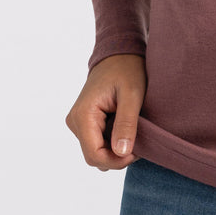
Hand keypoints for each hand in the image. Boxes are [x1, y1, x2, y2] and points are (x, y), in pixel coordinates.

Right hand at [65, 53, 145, 170]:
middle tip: (140, 143)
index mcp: (83, 115)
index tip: (138, 151)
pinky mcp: (84, 122)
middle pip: (94, 156)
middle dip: (117, 156)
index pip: (94, 155)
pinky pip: (97, 141)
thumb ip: (126, 123)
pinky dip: (112, 141)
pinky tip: (126, 128)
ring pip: (96, 151)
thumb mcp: (132, 95)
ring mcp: (78, 122)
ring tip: (134, 132)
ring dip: (115, 149)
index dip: (116, 161)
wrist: (119, 53)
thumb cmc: (127, 69)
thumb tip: (121, 153)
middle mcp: (75, 121)